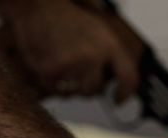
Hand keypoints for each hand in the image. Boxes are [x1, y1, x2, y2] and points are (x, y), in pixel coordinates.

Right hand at [0, 0, 139, 101]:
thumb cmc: (68, 19)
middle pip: (94, 90)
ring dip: (67, 85)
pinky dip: (49, 81)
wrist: (39, 6)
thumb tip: (114, 82)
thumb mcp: (100, 33)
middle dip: (86, 86)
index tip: (118, 99)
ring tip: (61, 63)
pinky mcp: (50, 71)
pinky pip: (53, 90)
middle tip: (75, 71)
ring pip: (73, 92)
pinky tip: (49, 63)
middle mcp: (92, 56)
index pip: (128, 77)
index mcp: (109, 45)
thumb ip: (110, 56)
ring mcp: (71, 65)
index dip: (125, 92)